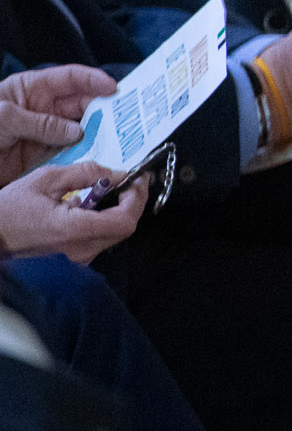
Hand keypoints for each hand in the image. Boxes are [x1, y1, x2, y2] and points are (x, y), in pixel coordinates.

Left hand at [0, 65, 116, 182]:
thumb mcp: (5, 118)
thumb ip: (42, 123)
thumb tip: (76, 131)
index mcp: (33, 89)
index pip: (70, 78)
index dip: (94, 80)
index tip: (114, 88)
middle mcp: (44, 108)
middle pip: (81, 103)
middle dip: (102, 108)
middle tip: (124, 116)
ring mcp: (46, 132)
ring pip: (81, 128)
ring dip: (98, 132)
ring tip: (117, 137)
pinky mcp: (43, 155)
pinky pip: (71, 152)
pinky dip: (85, 153)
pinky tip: (96, 155)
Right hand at [0, 163, 143, 261]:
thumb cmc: (9, 210)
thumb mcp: (45, 180)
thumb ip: (85, 173)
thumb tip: (117, 172)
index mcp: (75, 230)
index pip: (125, 220)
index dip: (138, 198)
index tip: (138, 179)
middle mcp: (80, 249)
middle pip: (125, 229)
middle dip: (133, 202)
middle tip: (129, 181)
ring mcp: (76, 258)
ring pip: (114, 235)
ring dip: (119, 211)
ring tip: (110, 189)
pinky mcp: (71, 259)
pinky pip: (99, 240)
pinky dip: (103, 221)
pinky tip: (90, 205)